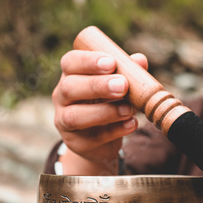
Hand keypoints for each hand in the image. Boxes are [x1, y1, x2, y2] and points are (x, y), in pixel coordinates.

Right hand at [52, 50, 147, 169]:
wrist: (102, 139)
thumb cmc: (109, 102)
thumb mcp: (118, 85)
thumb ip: (127, 72)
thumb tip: (140, 60)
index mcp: (71, 75)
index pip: (70, 62)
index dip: (88, 61)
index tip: (111, 62)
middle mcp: (62, 97)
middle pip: (69, 88)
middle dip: (97, 85)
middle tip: (122, 85)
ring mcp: (64, 121)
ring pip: (75, 116)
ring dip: (105, 112)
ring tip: (128, 109)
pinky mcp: (76, 143)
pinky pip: (94, 137)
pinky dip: (116, 130)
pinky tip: (131, 124)